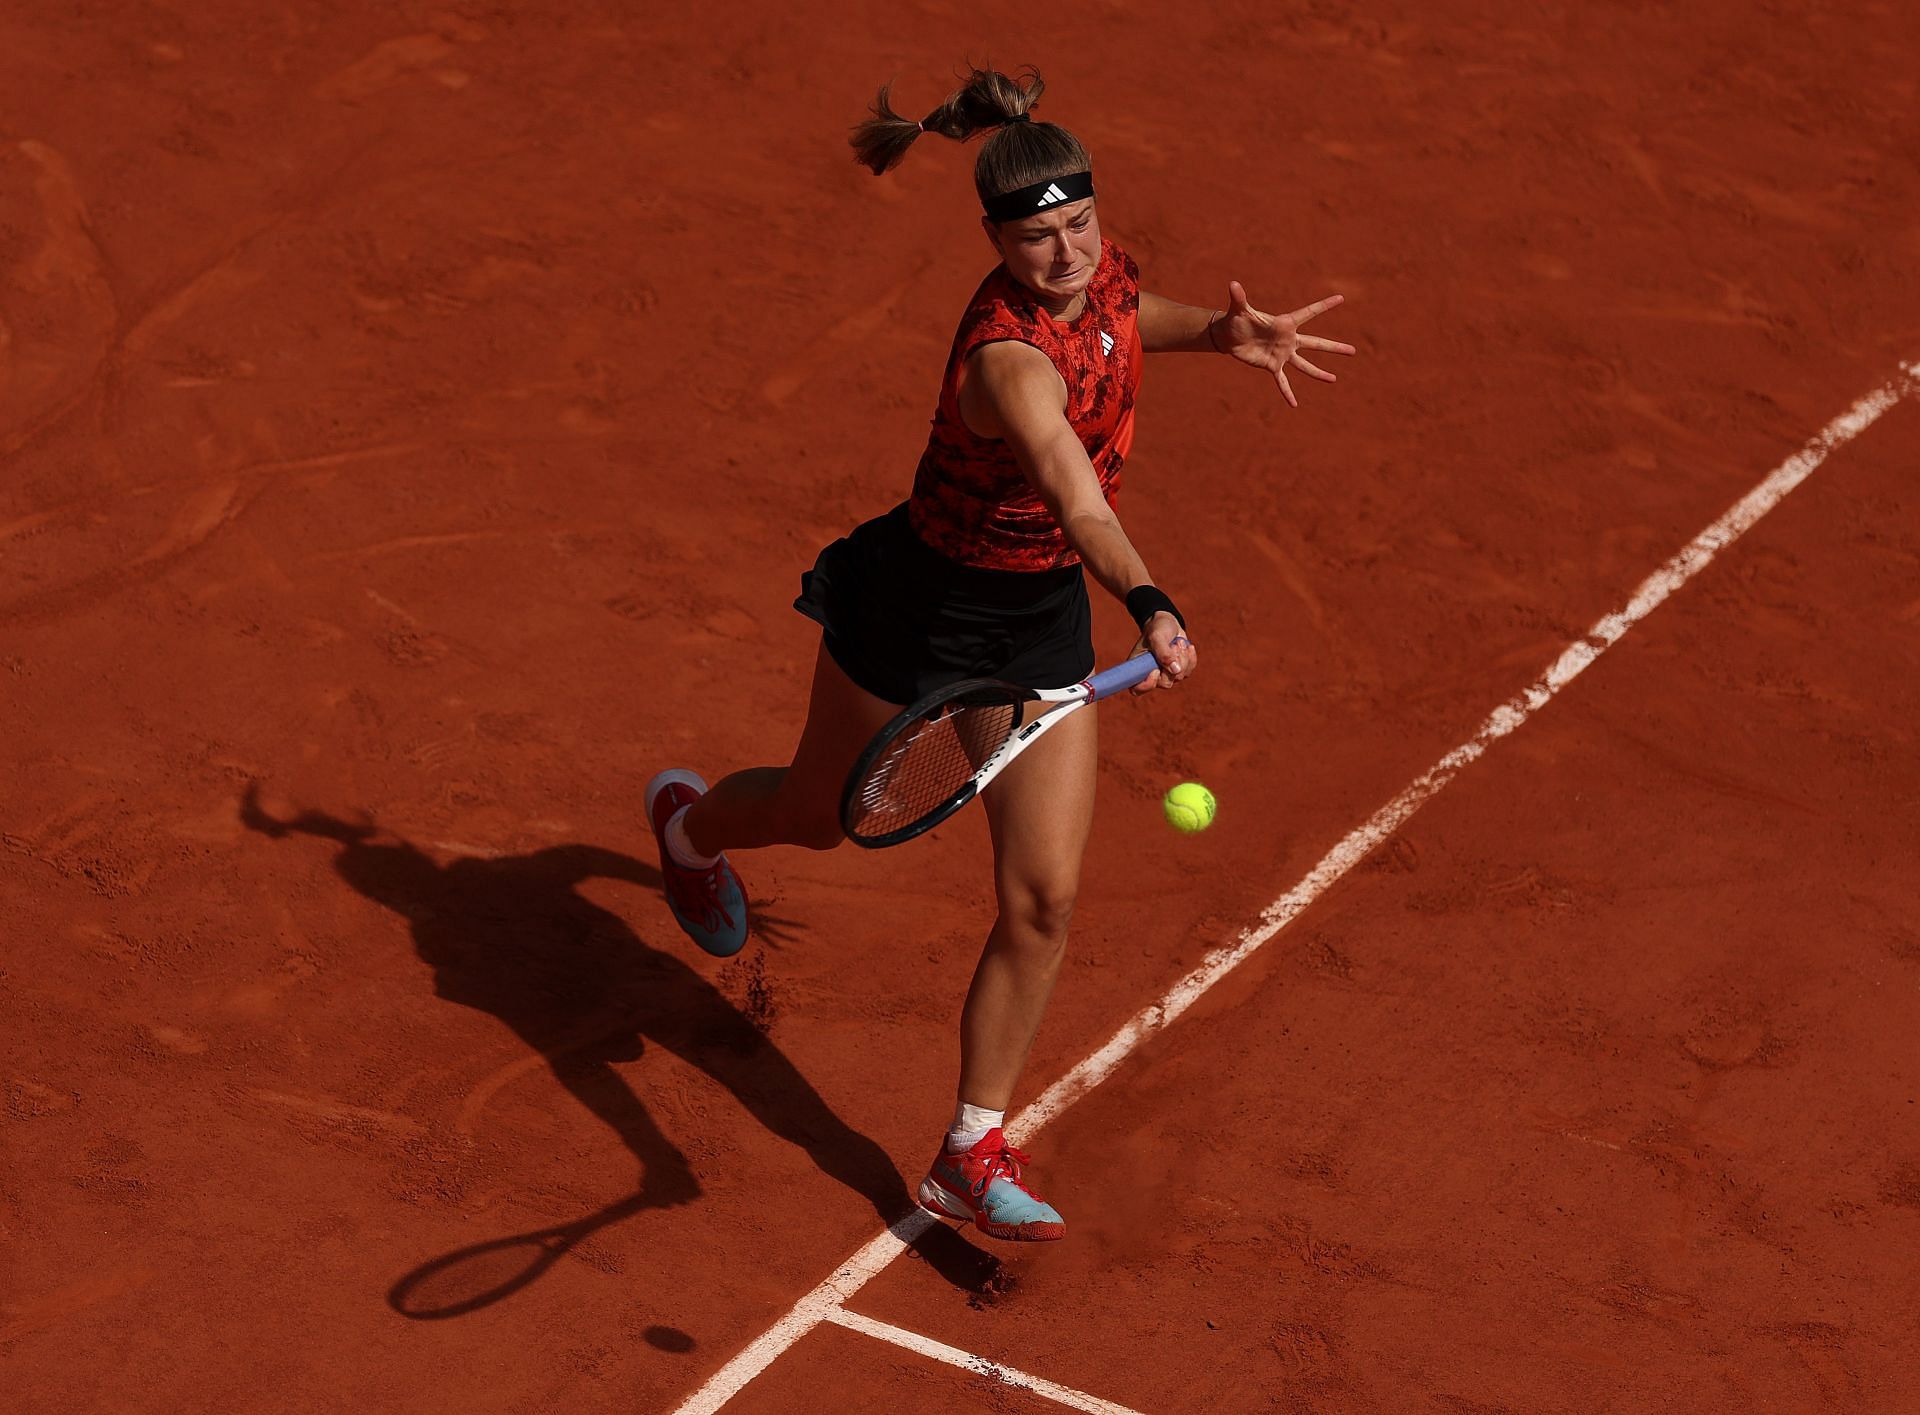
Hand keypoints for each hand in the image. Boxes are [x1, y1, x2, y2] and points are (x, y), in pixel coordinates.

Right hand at [1129, 612, 1196, 694]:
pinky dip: (1190, 657)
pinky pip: (1189, 671)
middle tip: (1172, 645)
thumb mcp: (1157, 636)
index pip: (1137, 689)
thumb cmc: (1157, 628)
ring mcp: (1166, 674)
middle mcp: (1151, 674)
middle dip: (1173, 663)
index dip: (1147, 684)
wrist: (1168, 623)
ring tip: (1177, 642)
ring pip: (1179, 676)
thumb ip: (1163, 653)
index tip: (1155, 670)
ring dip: (1182, 657)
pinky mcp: (1179, 671)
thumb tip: (1175, 670)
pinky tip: (1186, 646)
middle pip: (1166, 683)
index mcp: (1138, 668)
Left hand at [1211, 282, 1354, 407]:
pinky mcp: (1272, 366)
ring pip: (1305, 365)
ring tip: (1334, 380)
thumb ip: (1239, 297)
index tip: (1341, 298)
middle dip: (1334, 347)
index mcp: (1285, 323)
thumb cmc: (1236, 320)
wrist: (1228, 337)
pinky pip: (1282, 382)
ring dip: (1318, 373)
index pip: (1309, 312)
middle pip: (1316, 343)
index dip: (1325, 305)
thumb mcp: (1239, 310)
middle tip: (1353, 351)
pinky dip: (1287, 393)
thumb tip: (1232, 284)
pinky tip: (1294, 404)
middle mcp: (1288, 339)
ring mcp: (1282, 354)